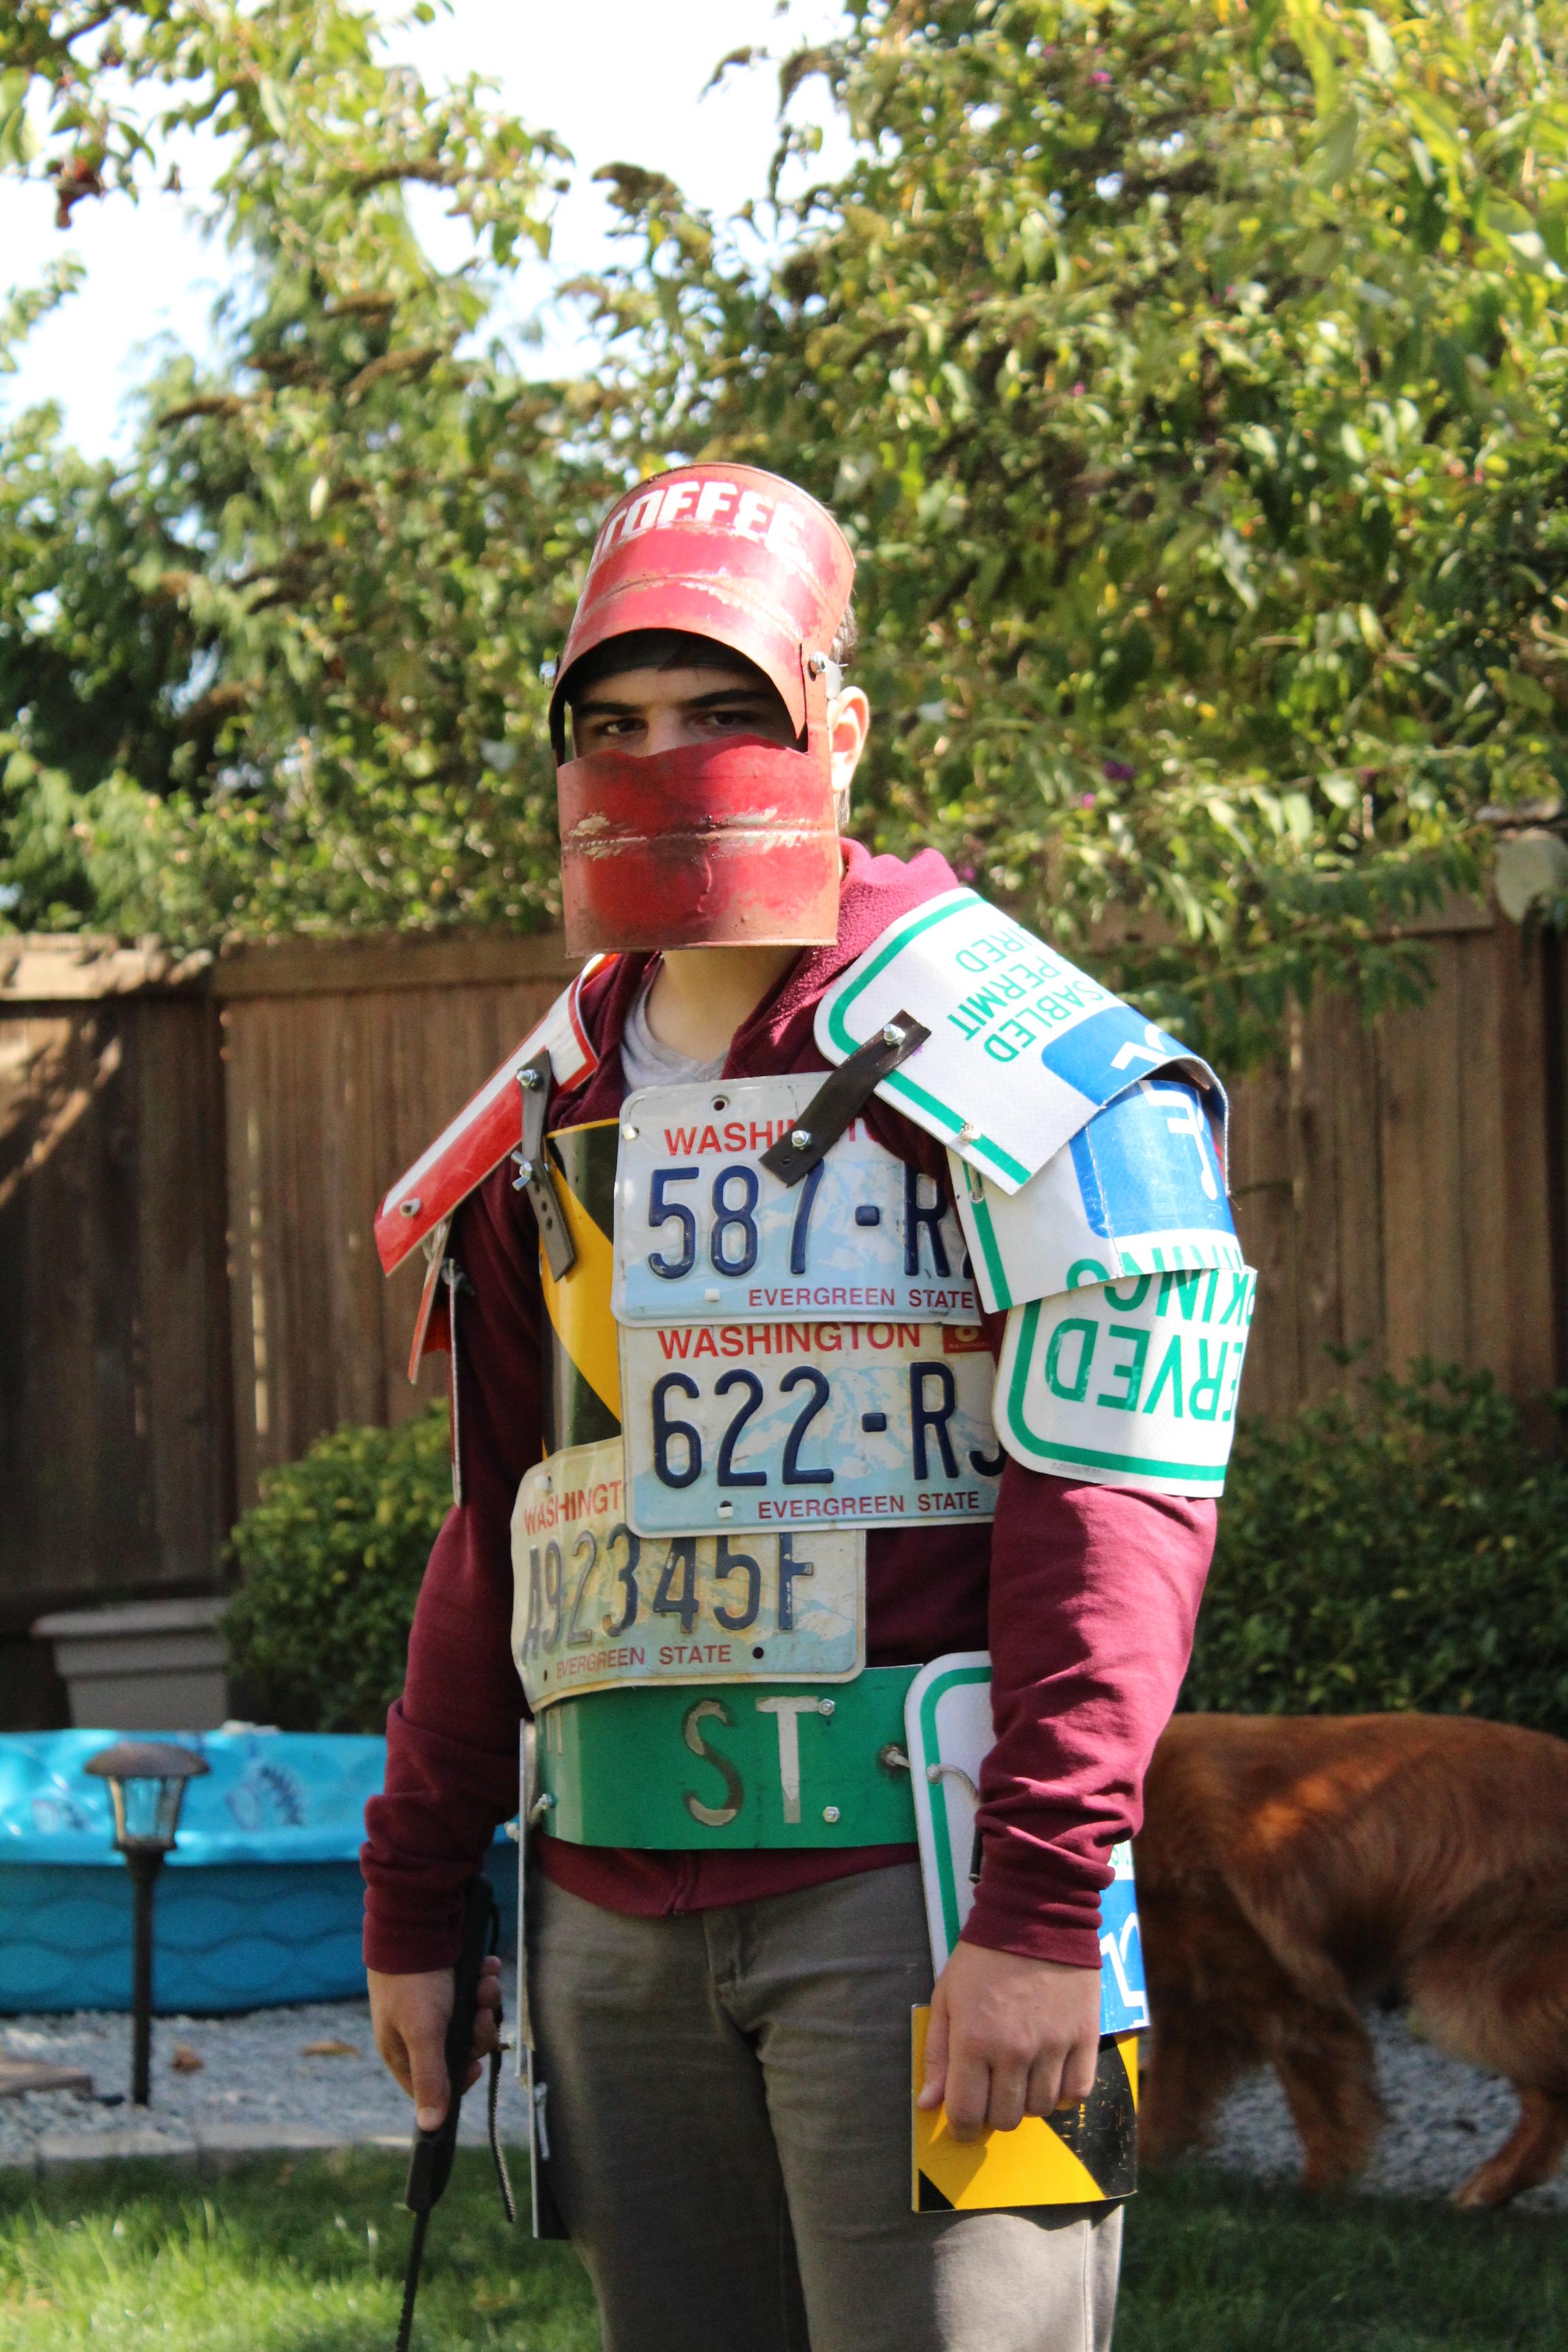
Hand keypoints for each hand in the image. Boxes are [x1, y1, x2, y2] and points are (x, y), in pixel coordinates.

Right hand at [367, 1955, 503, 2130]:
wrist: (417, 1918)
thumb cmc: (414, 1980)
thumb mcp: (424, 2032)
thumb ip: (431, 2078)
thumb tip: (431, 2127)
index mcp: (400, 2050)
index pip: (431, 2087)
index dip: (458, 2080)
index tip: (475, 2065)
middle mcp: (417, 2030)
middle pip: (460, 2052)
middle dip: (478, 2031)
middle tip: (482, 2013)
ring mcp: (435, 2005)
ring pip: (472, 2020)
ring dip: (485, 2003)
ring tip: (486, 1982)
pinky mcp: (451, 1982)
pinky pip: (476, 1993)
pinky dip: (484, 1982)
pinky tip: (488, 1967)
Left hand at [917, 1941, 1099, 2142]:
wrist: (1036, 1915)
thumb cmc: (982, 1957)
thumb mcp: (946, 1997)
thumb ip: (938, 2054)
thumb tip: (929, 2105)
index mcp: (974, 2041)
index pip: (967, 2113)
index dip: (963, 2128)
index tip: (964, 2124)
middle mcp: (1014, 2051)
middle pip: (1005, 2118)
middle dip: (993, 2114)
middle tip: (992, 2093)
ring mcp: (1053, 2046)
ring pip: (1040, 2110)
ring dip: (1027, 2102)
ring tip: (1021, 2077)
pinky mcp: (1085, 2038)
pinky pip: (1077, 2093)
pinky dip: (1063, 2094)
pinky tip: (1051, 2076)